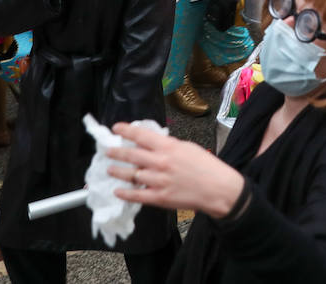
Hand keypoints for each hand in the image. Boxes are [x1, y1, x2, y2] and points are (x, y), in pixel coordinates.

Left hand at [107, 122, 244, 217]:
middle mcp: (160, 162)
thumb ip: (169, 145)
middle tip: (107, 150)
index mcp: (169, 147)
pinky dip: (125, 193)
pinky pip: (137, 195)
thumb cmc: (207, 166)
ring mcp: (158, 181)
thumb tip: (153, 144)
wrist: (218, 188)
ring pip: (131, 175)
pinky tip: (118, 190)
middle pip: (132, 155)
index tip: (116, 128)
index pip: (141, 135)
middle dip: (116, 151)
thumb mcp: (188, 147)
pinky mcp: (159, 197)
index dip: (126, 131)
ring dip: (118, 171)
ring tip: (110, 168)